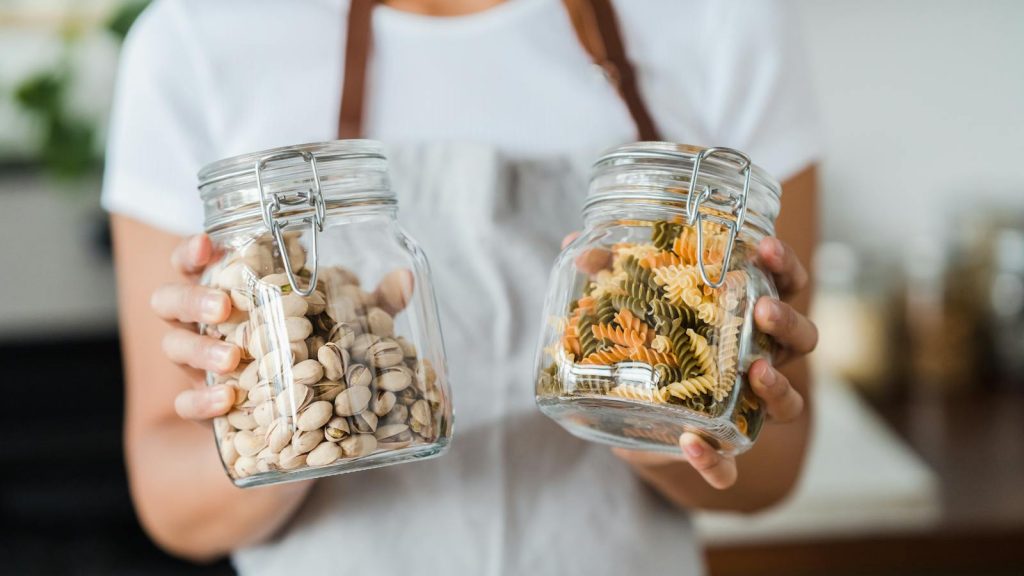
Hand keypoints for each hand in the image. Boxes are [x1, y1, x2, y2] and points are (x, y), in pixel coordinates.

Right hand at [151, 235, 417, 422]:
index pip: (196, 263)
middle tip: (223, 307)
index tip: (205, 244)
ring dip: (197, 350)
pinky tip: (224, 403)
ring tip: (229, 361)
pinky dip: (200, 404)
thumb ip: (372, 305)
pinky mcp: (206, 410)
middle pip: (171, 300)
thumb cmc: (311, 355)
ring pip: (173, 347)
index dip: (192, 251)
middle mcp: (207, 327)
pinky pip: (187, 405)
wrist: (286, 426)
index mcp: (232, 294)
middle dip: (192, 299)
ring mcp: (201, 368)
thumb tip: (406, 278)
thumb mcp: (344, 328)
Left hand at [561, 231, 816, 488]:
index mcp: (746, 318)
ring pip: (790, 404)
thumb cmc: (648, 350)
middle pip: (802, 340)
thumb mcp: (633, 310)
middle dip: (787, 322)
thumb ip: (610, 275)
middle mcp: (760, 361)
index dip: (783, 266)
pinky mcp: (719, 452)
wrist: (631, 420)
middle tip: (764, 309)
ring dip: (779, 386)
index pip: (784, 286)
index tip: (767, 247)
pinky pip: (730, 466)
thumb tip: (577, 244)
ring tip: (756, 369)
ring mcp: (747, 410)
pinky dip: (715, 460)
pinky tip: (691, 443)